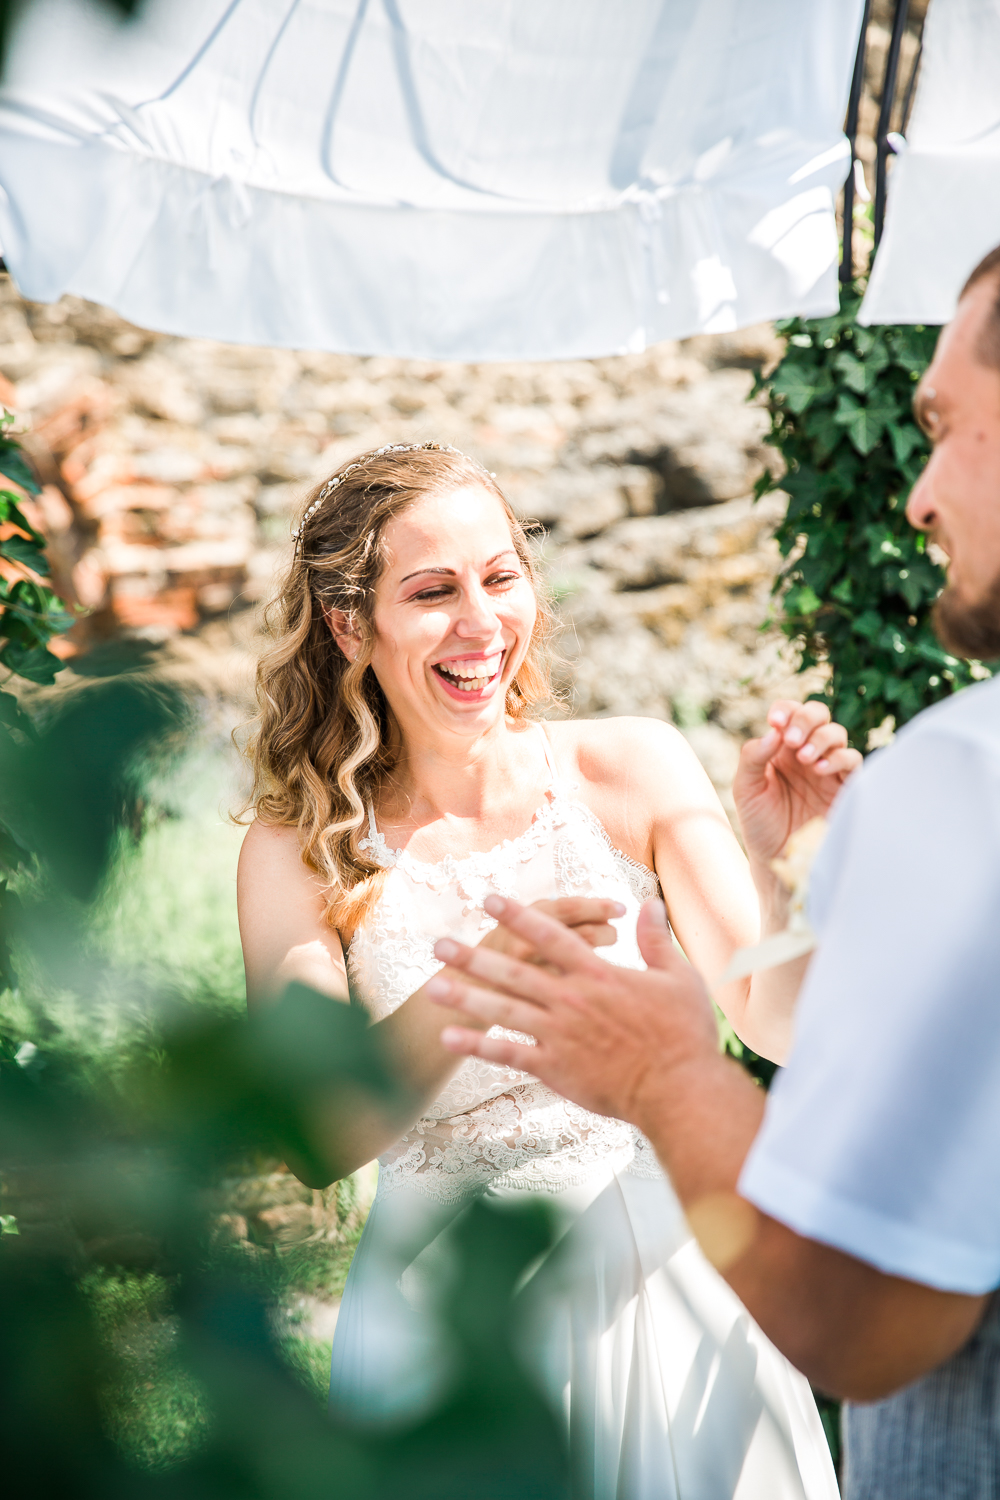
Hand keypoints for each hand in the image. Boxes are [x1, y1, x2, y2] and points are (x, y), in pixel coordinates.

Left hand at [427, 894, 717, 1126]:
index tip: (491, 898)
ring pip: (502, 1011)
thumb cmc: (683, 1034)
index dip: (519, 915)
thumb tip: (649, 904)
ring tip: (432, 988)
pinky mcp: (554, 1068)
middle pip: (513, 971)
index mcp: (597, 975)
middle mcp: (569, 1000)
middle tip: (440, 945)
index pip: (551, 936)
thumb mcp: (678, 978)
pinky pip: (509, 1054)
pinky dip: (478, 1047)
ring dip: (465, 997)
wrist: (677, 1090)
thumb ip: (656, 940)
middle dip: (473, 957)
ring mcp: (558, 1034)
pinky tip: (450, 1039)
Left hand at [733, 700, 861, 866]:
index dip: (785, 710)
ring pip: (837, 733)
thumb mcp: (746, 789)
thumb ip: (753, 757)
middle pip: (817, 715)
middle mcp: (806, 752)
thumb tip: (773, 733)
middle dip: (806, 719)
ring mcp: (827, 768)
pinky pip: (852, 760)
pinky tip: (821, 769)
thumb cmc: (760, 824)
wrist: (778, 859)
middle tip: (791, 741)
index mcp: (781, 748)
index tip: (775, 721)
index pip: (789, 714)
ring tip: (805, 759)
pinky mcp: (846, 786)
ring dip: (821, 739)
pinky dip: (839, 758)